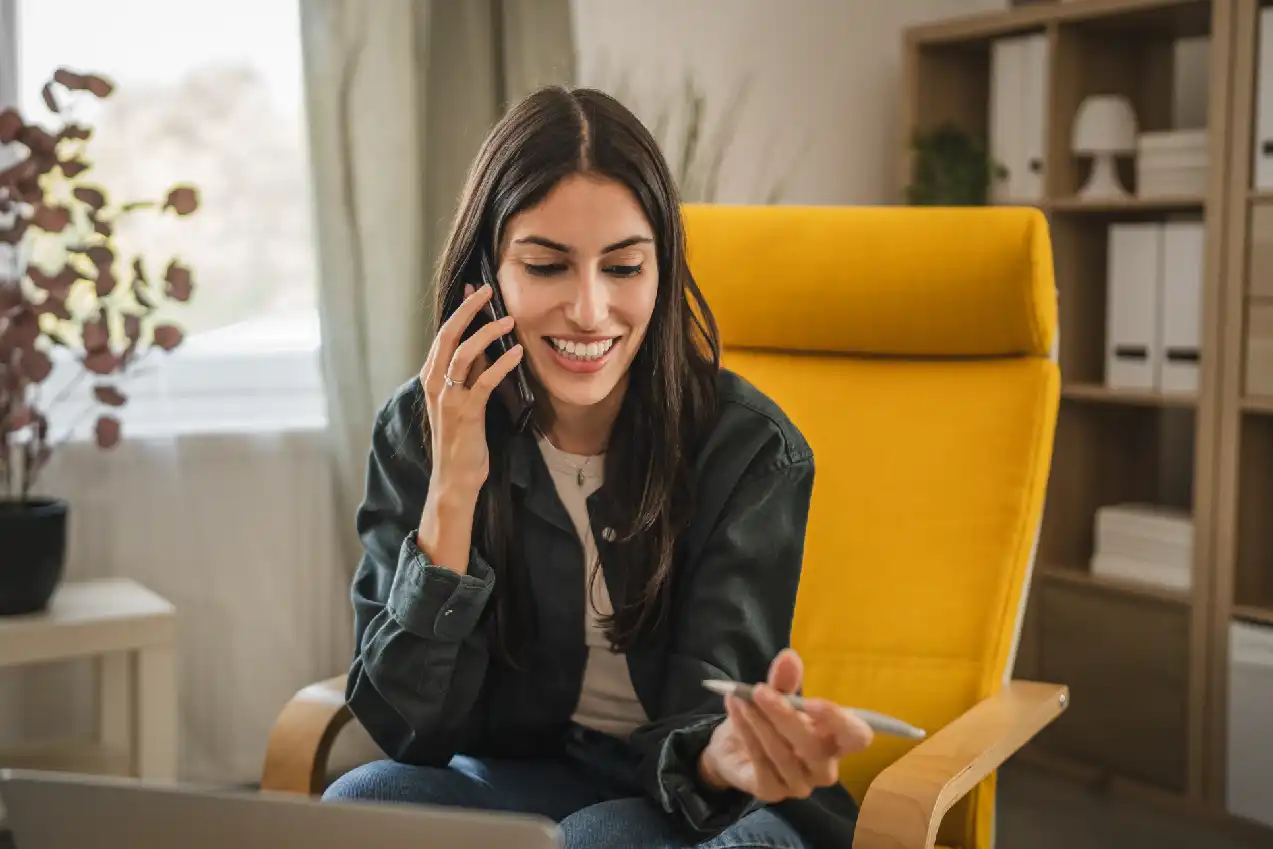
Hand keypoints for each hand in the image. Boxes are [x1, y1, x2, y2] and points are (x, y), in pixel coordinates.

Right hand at [419, 282, 524, 496]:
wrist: (454, 476)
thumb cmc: (461, 438)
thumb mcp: (463, 398)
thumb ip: (469, 373)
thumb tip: (485, 344)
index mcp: (430, 377)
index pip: (443, 334)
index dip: (459, 310)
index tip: (474, 290)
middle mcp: (434, 383)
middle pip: (448, 335)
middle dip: (468, 310)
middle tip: (487, 291)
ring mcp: (447, 397)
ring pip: (463, 353)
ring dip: (487, 333)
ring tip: (509, 320)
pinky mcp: (465, 412)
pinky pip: (483, 380)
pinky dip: (501, 363)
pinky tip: (517, 353)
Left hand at [698, 649, 873, 802]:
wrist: (732, 747)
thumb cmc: (767, 720)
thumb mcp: (774, 696)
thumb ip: (784, 680)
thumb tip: (789, 656)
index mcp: (836, 740)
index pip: (857, 737)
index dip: (839, 722)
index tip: (811, 702)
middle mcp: (823, 767)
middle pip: (816, 748)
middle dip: (785, 717)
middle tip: (759, 691)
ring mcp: (799, 784)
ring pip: (783, 755)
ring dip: (759, 723)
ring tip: (740, 698)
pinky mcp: (772, 792)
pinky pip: (761, 764)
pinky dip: (747, 733)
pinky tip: (735, 711)